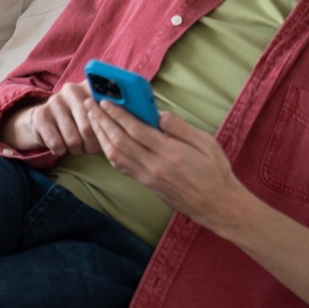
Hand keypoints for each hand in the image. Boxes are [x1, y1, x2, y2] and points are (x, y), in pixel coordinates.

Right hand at [0, 83, 102, 155]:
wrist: (44, 122)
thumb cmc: (78, 122)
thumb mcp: (95, 115)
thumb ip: (111, 115)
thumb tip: (126, 123)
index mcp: (90, 87)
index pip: (105, 108)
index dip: (107, 127)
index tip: (109, 135)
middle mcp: (72, 90)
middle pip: (89, 128)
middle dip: (91, 146)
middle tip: (89, 147)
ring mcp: (55, 101)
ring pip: (73, 139)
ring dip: (76, 150)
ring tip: (75, 145)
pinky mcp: (40, 115)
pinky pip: (56, 144)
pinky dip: (60, 151)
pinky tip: (60, 145)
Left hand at [88, 99, 308, 307]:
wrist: (218, 206)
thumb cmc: (215, 171)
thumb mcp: (206, 143)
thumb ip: (180, 127)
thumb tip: (159, 114)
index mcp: (170, 153)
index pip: (136, 130)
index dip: (118, 114)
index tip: (106, 101)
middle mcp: (154, 166)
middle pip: (119, 141)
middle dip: (102, 122)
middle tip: (90, 105)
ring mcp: (148, 177)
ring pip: (115, 155)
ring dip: (101, 136)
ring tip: (92, 119)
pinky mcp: (146, 184)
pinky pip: (121, 167)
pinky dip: (108, 152)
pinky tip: (104, 141)